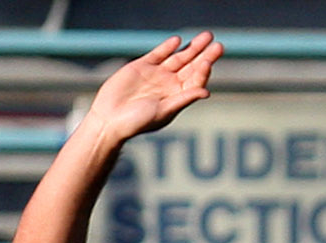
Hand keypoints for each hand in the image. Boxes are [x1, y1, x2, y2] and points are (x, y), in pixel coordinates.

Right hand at [87, 32, 222, 144]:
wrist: (109, 120)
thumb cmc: (136, 122)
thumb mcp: (163, 111)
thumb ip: (184, 99)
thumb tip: (206, 91)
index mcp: (176, 97)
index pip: (195, 81)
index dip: (204, 70)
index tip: (209, 61)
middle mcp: (168, 85)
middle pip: (191, 66)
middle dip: (204, 55)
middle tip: (217, 45)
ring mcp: (156, 74)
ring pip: (178, 57)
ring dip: (192, 48)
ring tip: (206, 37)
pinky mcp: (142, 66)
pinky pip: (159, 53)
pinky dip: (168, 47)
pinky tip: (177, 41)